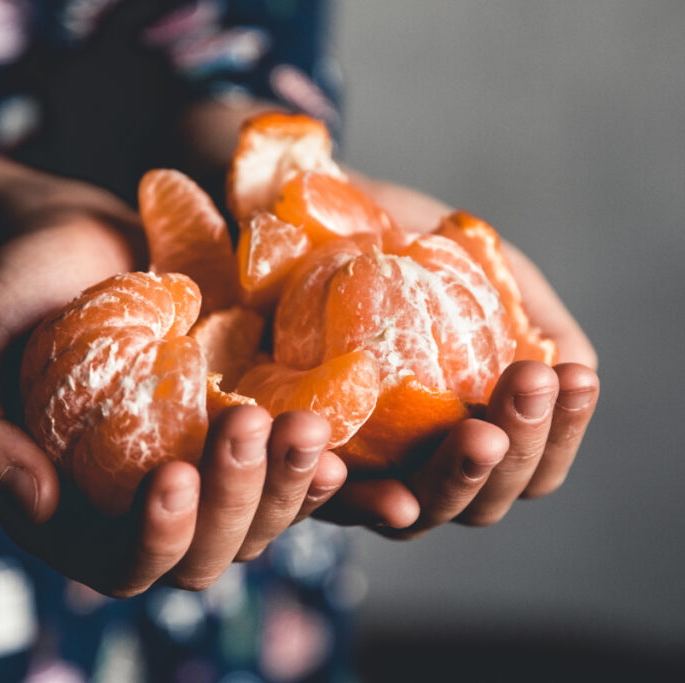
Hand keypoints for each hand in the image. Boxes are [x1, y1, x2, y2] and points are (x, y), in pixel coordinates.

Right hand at [0, 200, 345, 596]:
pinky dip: (330, 485)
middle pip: (206, 555)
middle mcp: (142, 506)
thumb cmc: (7, 297)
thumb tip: (37, 506)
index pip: (121, 564)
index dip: (154, 540)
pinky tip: (356, 461)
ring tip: (307, 428)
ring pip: (259, 522)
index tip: (170, 474)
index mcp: (73, 514)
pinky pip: (293, 475)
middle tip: (242, 424)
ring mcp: (200, 469)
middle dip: (233, 505)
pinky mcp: (242, 429)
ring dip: (291, 490)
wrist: (68, 240)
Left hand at [313, 171, 599, 536]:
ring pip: (419, 510)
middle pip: (480, 500)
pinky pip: (324, 500)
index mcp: (468, 434)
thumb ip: (537, 322)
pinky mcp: (296, 466)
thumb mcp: (488, 273)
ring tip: (480, 433)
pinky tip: (387, 488)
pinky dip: (359, 499)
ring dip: (457, 476)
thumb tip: (577, 373)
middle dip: (516, 448)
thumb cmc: (403, 250)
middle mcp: (417, 467)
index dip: (560, 431)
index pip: (528, 465)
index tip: (572, 378)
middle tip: (529, 386)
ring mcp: (358, 475)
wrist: (310, 213)